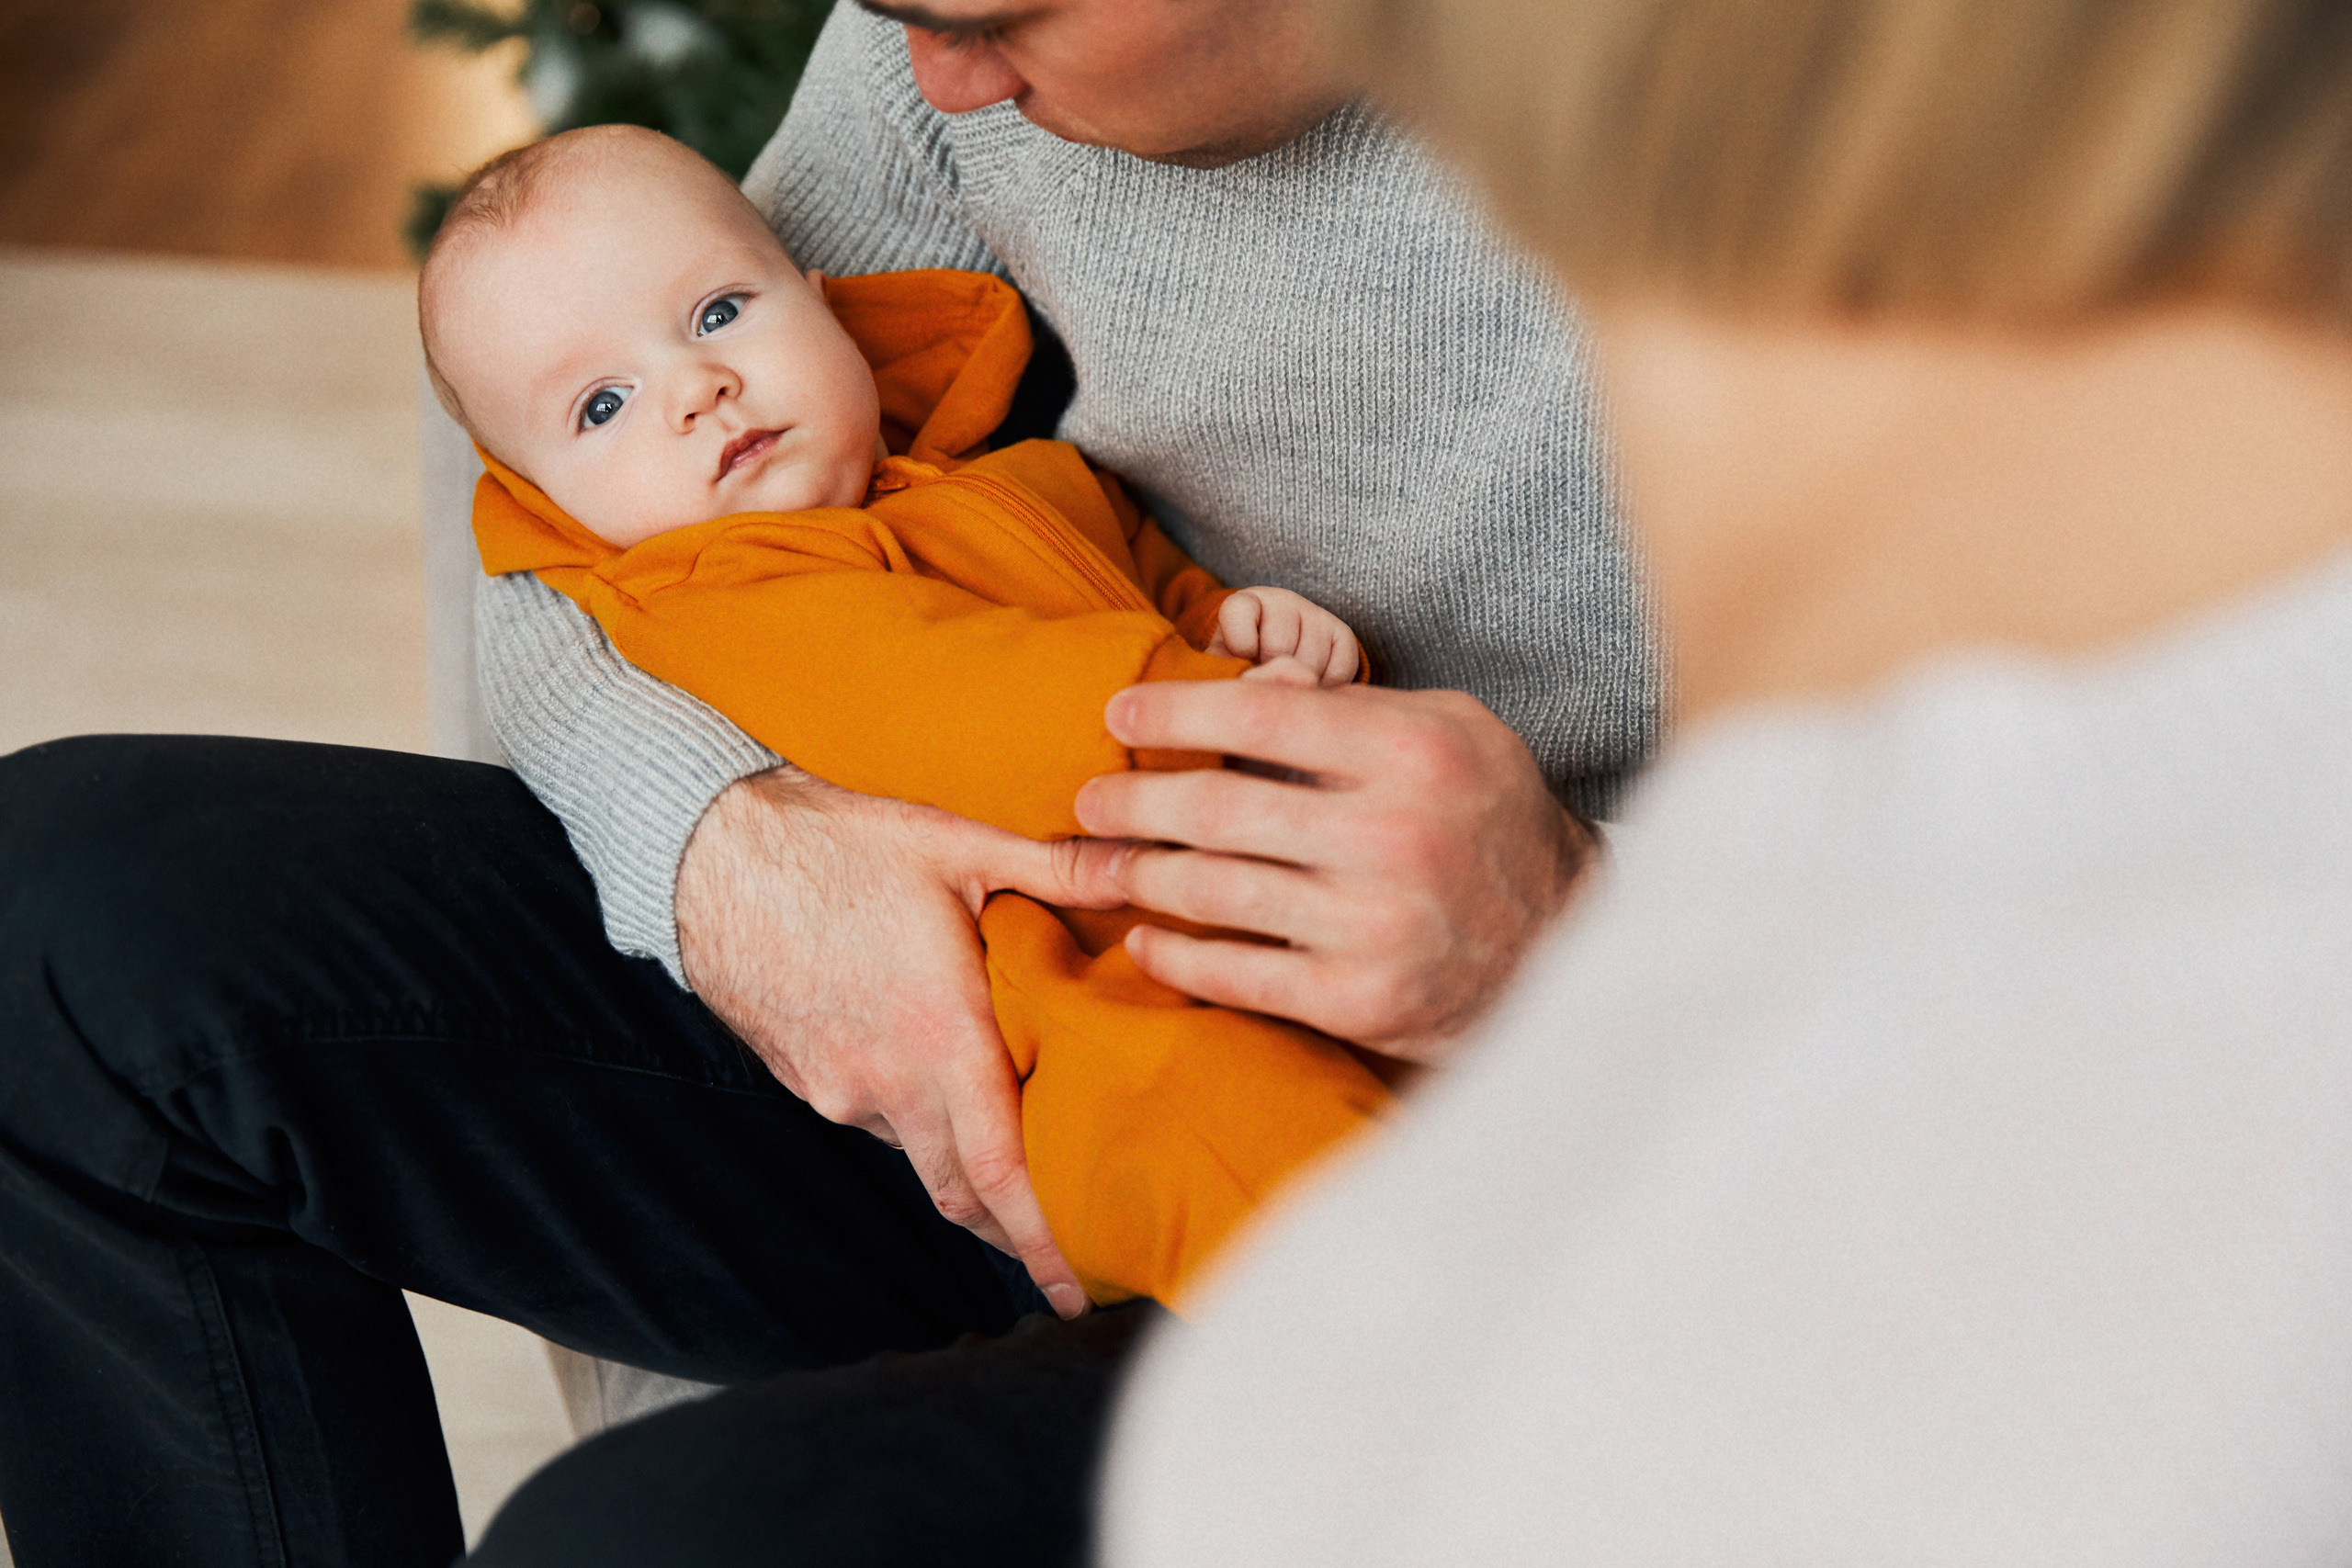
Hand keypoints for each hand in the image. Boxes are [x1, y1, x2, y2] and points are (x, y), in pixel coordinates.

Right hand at [676, 765, 1111, 1317]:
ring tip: (1022, 1181)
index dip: (1044, 1243)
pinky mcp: (806, 1081)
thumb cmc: (838, 844)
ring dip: (970, 1180)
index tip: (1079, 1290)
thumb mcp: (958, 844)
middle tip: (1071, 1262)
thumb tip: (1143, 867)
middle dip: (1017, 1236)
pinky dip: (921, 1129)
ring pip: (922, 1159)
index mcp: (941, 1035)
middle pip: (965, 1195)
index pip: (1002, 1174)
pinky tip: (944, 1098)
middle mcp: (889, 1082)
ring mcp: (841, 1089)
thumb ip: (1058, 868)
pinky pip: (879, 1125)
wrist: (708, 854)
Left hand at [1071, 680, 1594, 1063]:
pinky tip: (1146, 938)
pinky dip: (1178, 957)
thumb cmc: (1488, 820)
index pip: (1261, 715)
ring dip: (1140, 875)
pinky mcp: (1360, 1000)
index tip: (1120, 712)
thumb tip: (1245, 682)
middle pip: (1219, 809)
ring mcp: (1375, 924)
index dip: (1175, 711)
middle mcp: (1392, 835)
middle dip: (1134, 800)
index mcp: (1412, 752)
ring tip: (1103, 863)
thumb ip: (1355, 707)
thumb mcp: (1452, 731)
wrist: (1566, 946)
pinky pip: (1239, 975)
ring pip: (1215, 892)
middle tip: (1090, 799)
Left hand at [1204, 586, 1361, 686]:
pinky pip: (1338, 672)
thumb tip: (1259, 682)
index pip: (1238, 613)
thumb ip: (1227, 670)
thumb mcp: (1221, 664)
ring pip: (1310, 664)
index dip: (1238, 646)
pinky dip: (1325, 688)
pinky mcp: (1342, 635)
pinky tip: (1310, 683)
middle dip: (1270, 672)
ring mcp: (1315, 615)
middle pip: (1278, 647)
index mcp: (1244, 602)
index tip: (1240, 658)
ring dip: (1298, 684)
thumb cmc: (1240, 667)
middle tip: (1266, 675)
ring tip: (1286, 681)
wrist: (1273, 663)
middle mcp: (1283, 601)